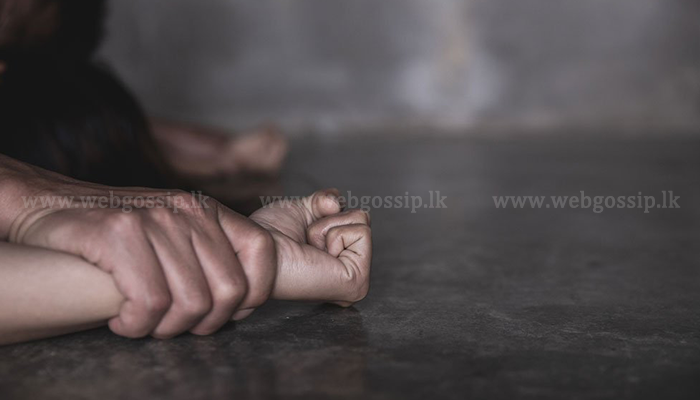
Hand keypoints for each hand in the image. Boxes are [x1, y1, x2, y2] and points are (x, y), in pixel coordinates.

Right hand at [9, 178, 275, 337]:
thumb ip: (210, 256)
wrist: (52, 206)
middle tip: (176, 325)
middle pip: (228, 289)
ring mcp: (154, 220)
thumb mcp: (175, 231)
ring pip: (190, 303)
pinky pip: (150, 303)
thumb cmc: (119, 233)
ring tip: (144, 321)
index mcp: (207, 209)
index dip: (256, 290)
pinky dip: (136, 325)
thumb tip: (244, 302)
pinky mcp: (119, 233)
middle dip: (206, 323)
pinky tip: (122, 319)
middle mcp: (186, 210)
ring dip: (165, 328)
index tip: (231, 311)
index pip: (261, 249)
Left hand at [251, 189, 371, 305]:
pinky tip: (317, 253)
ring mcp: (356, 282)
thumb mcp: (304, 209)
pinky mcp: (357, 284)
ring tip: (309, 247)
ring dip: (328, 227)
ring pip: (363, 221)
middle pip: (362, 217)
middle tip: (306, 241)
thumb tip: (337, 203)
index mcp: (340, 262)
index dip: (327, 215)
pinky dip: (335, 234)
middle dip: (329, 219)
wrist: (256, 250)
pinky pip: (362, 232)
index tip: (304, 237)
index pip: (355, 218)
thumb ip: (326, 201)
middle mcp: (350, 273)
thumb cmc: (270, 236)